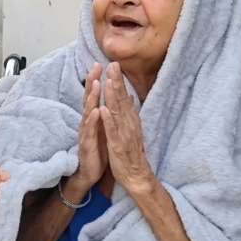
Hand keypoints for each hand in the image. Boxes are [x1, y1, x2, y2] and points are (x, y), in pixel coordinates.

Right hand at [73, 63, 108, 189]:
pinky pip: (89, 131)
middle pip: (88, 98)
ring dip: (91, 97)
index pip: (94, 95)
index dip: (96, 79)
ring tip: (95, 84)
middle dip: (91, 82)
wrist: (90, 173)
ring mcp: (85, 132)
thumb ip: (106, 113)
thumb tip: (114, 97)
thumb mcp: (104, 128)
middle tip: (96, 66)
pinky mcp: (87, 144)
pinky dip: (92, 121)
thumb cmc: (98, 149)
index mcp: (93, 118)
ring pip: (87, 111)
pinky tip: (96, 112)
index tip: (101, 64)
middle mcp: (87, 122)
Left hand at [97, 63, 154, 196]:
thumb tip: (128, 95)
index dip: (119, 81)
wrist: (136, 176)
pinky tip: (104, 109)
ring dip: (113, 97)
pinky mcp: (118, 146)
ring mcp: (124, 134)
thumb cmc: (130, 152)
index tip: (114, 64)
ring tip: (108, 81)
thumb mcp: (130, 129)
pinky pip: (113, 132)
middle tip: (113, 64)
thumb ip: (128, 112)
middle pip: (122, 100)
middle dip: (116, 83)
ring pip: (118, 113)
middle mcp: (129, 124)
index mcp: (130, 120)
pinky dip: (109, 121)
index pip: (123, 97)